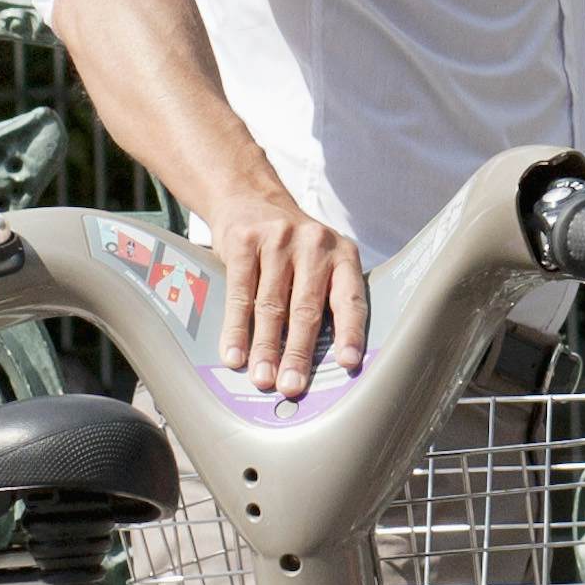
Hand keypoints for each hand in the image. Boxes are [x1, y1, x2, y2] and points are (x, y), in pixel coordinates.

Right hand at [212, 173, 368, 398]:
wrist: (250, 197)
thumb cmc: (291, 246)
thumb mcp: (319, 260)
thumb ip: (323, 298)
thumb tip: (321, 362)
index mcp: (343, 255)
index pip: (350, 298)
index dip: (350, 332)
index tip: (348, 363)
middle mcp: (315, 245)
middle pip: (307, 308)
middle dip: (299, 353)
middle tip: (292, 387)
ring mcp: (279, 240)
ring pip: (271, 305)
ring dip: (265, 347)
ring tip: (262, 378)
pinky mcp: (245, 241)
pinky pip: (240, 293)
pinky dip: (236, 329)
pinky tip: (234, 353)